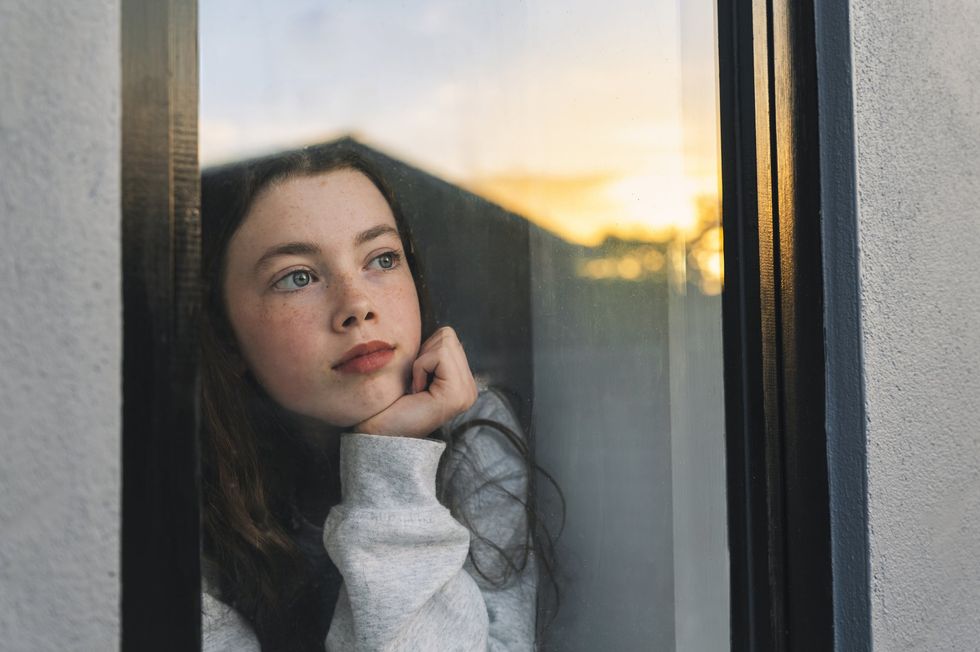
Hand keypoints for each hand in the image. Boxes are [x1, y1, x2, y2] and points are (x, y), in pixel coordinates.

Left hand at [354, 326, 477, 437]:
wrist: (377, 433)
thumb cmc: (387, 403)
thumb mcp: (414, 371)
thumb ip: (430, 352)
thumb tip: (438, 330)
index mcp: (462, 382)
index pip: (448, 336)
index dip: (423, 350)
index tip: (414, 379)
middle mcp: (470, 388)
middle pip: (448, 335)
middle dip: (424, 354)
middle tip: (415, 383)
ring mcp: (466, 393)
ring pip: (446, 342)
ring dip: (422, 361)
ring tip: (416, 387)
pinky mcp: (458, 394)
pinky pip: (440, 354)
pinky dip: (421, 367)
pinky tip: (416, 390)